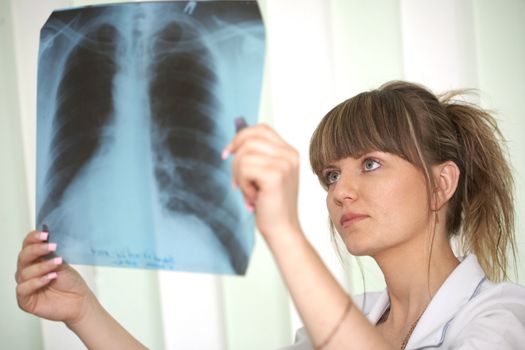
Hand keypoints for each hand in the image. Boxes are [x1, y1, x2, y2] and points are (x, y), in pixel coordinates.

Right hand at [15, 230, 94, 325]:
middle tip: (51, 247)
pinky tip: (49, 278)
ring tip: (57, 264)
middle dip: (37, 250)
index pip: (28, 246)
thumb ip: (52, 253)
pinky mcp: (25, 300)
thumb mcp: (63, 263)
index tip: (44, 234)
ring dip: (42, 267)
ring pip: (24, 272)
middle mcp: (28, 271)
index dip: (33, 238)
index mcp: (36, 260)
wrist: (79, 300)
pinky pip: (23, 288)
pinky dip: (36, 282)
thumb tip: (47, 238)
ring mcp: (26, 285)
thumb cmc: (70, 282)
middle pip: (23, 257)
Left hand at [223, 124, 300, 241]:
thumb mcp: (266, 175)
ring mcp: (284, 164)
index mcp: (289, 152)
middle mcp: (290, 155)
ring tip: (249, 192)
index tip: (228, 153)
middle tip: (237, 182)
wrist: (282, 230)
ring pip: (244, 155)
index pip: (261, 129)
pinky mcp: (275, 175)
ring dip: (239, 175)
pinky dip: (243, 184)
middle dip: (235, 161)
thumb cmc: (271, 205)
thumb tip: (233, 146)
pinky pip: (244, 168)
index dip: (241, 137)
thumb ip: (257, 157)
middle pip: (249, 139)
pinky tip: (253, 197)